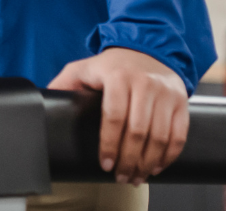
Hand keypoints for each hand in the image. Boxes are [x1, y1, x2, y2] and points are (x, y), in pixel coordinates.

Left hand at [46, 47, 187, 184]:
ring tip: (137, 176)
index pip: (114, 117)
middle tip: (121, 176)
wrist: (147, 49)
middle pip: (137, 131)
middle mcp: (144, 83)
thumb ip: (64, 82)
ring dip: (148, 162)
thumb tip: (44, 100)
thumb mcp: (85, 67)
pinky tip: (156, 166)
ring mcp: (165, 92)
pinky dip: (169, 155)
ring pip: (160, 136)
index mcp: (118, 76)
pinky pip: (179, 134)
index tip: (105, 164)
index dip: (109, 144)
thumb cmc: (113, 65)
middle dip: (128, 160)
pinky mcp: (181, 101)